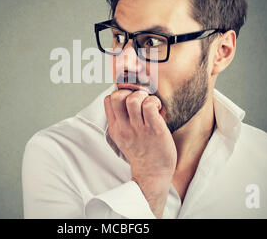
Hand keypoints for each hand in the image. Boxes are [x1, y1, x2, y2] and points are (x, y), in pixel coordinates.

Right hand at [104, 89, 176, 217]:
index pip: (108, 100)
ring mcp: (139, 129)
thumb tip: (125, 99)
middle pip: (117, 96)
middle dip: (129, 92)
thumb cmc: (141, 152)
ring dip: (143, 96)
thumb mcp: (123, 137)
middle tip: (140, 100)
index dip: (120, 94)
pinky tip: (158, 109)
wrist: (153, 173)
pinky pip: (150, 106)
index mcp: (116, 128)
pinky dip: (154, 102)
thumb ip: (121, 120)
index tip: (131, 100)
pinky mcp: (154, 130)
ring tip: (150, 104)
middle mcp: (125, 128)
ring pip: (133, 99)